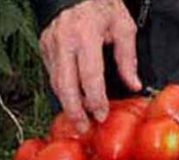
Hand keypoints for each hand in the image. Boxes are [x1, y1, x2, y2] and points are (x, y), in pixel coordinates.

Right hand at [39, 0, 141, 132]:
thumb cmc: (102, 6)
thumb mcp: (123, 26)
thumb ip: (127, 58)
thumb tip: (134, 85)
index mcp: (85, 33)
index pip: (89, 75)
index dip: (95, 99)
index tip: (101, 114)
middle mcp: (64, 39)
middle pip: (65, 85)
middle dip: (74, 111)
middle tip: (84, 128)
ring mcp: (50, 43)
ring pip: (56, 83)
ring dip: (67, 104)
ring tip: (79, 120)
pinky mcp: (44, 47)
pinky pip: (52, 75)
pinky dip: (62, 91)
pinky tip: (73, 101)